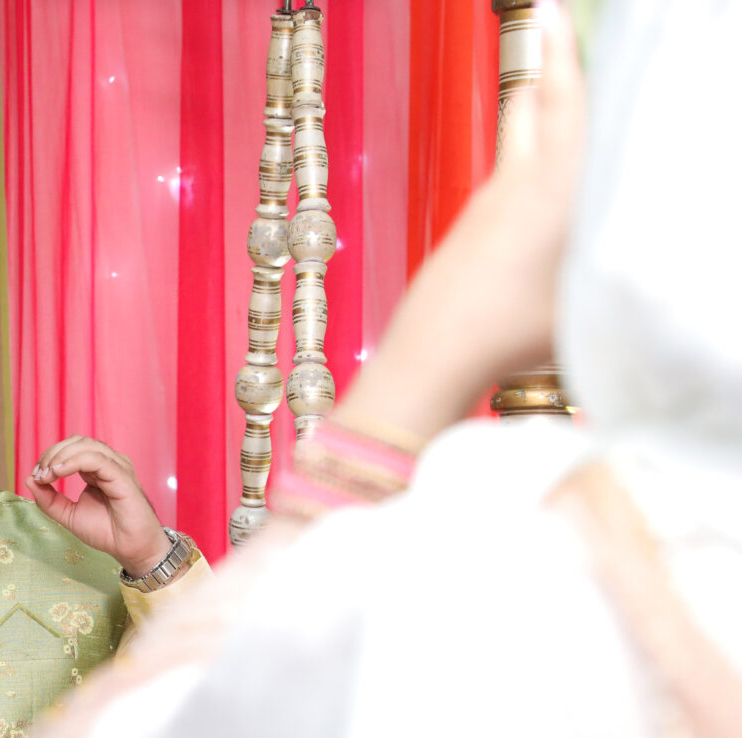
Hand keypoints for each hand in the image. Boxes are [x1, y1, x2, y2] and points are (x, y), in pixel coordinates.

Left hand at [23, 437, 169, 574]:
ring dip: (60, 456)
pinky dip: (73, 462)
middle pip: (77, 442)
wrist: (130, 548)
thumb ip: (49, 500)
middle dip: (52, 454)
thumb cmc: (106, 531)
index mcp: (97, 469)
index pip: (71, 448)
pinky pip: (95, 459)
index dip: (50, 457)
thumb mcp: (68, 515)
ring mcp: (116, 467)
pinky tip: (58, 472)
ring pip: (86, 446)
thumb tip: (29, 480)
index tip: (36, 476)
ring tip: (47, 475)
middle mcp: (108, 463)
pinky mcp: (122, 475)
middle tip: (39, 474)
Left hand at [333, 2, 583, 438]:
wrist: (430, 359)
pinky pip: (504, 183)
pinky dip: (526, 171)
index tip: (548, 9)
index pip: (562, 104)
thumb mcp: (593, 294)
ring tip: (561, 106)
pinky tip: (540, 198)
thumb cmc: (514, 333)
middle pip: (529, 107)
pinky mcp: (467, 232)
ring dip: (537, 122)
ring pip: (514, 144)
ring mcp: (483, 206)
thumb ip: (626, 258)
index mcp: (551, 187)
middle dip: (549, 76)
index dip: (563, 55)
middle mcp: (514, 185)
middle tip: (560, 41)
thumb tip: (652, 239)